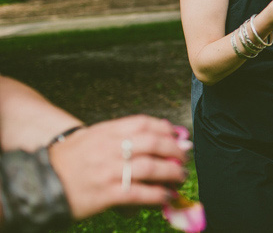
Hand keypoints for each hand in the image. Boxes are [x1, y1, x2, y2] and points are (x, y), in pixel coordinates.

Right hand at [49, 115, 189, 219]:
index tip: (176, 134)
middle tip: (184, 157)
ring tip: (180, 177)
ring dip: (171, 172)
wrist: (40, 182)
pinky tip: (166, 196)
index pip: (143, 123)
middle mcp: (109, 148)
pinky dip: (157, 195)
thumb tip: (155, 139)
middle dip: (174, 150)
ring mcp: (108, 171)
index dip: (164, 128)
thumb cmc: (70, 160)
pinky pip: (139, 193)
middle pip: (152, 143)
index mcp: (107, 131)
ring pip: (150, 168)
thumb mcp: (92, 138)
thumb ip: (119, 136)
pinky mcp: (106, 194)